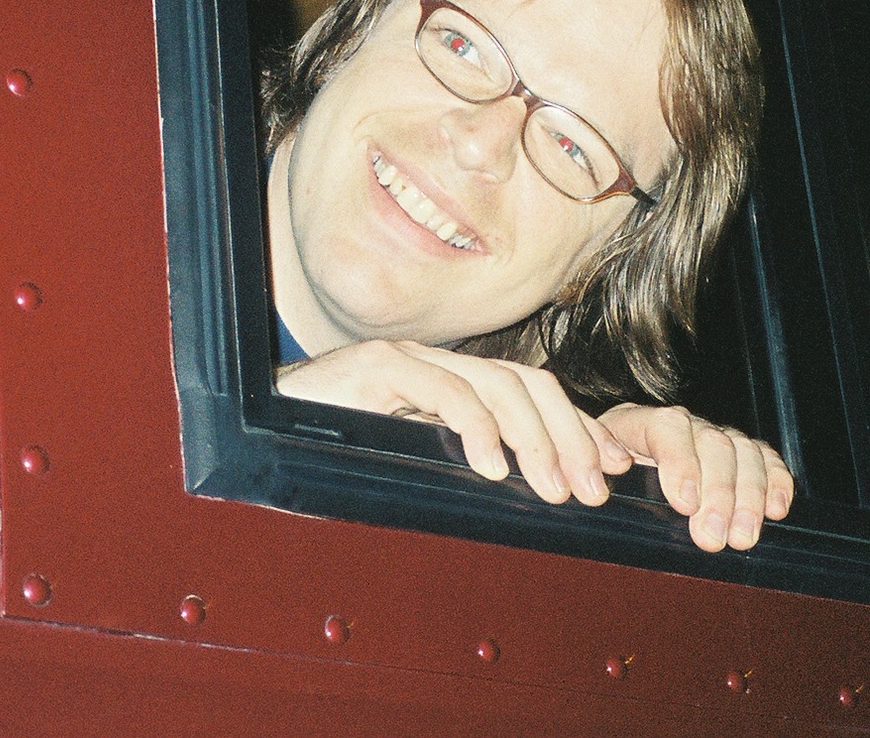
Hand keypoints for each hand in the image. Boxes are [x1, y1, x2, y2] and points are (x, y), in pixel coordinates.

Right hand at [276, 340, 633, 504]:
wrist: (255, 426)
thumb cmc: (330, 455)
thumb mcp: (408, 466)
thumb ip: (457, 472)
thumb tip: (521, 506)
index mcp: (454, 387)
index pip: (535, 396)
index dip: (579, 429)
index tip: (614, 469)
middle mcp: (440, 365)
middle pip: (531, 385)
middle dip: (571, 438)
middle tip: (592, 490)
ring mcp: (412, 361)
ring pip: (499, 385)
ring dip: (535, 440)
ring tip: (551, 488)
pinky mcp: (379, 367)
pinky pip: (444, 390)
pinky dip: (476, 427)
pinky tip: (489, 468)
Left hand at [597, 404, 792, 551]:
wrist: (615, 470)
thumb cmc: (598, 477)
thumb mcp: (586, 473)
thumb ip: (588, 474)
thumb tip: (595, 490)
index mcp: (636, 424)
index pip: (666, 428)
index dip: (680, 462)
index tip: (684, 503)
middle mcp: (681, 426)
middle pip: (711, 443)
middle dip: (717, 493)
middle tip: (713, 537)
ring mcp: (712, 437)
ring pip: (742, 452)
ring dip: (748, 496)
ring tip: (742, 537)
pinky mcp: (737, 455)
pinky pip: (764, 459)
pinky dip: (775, 481)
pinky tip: (776, 509)